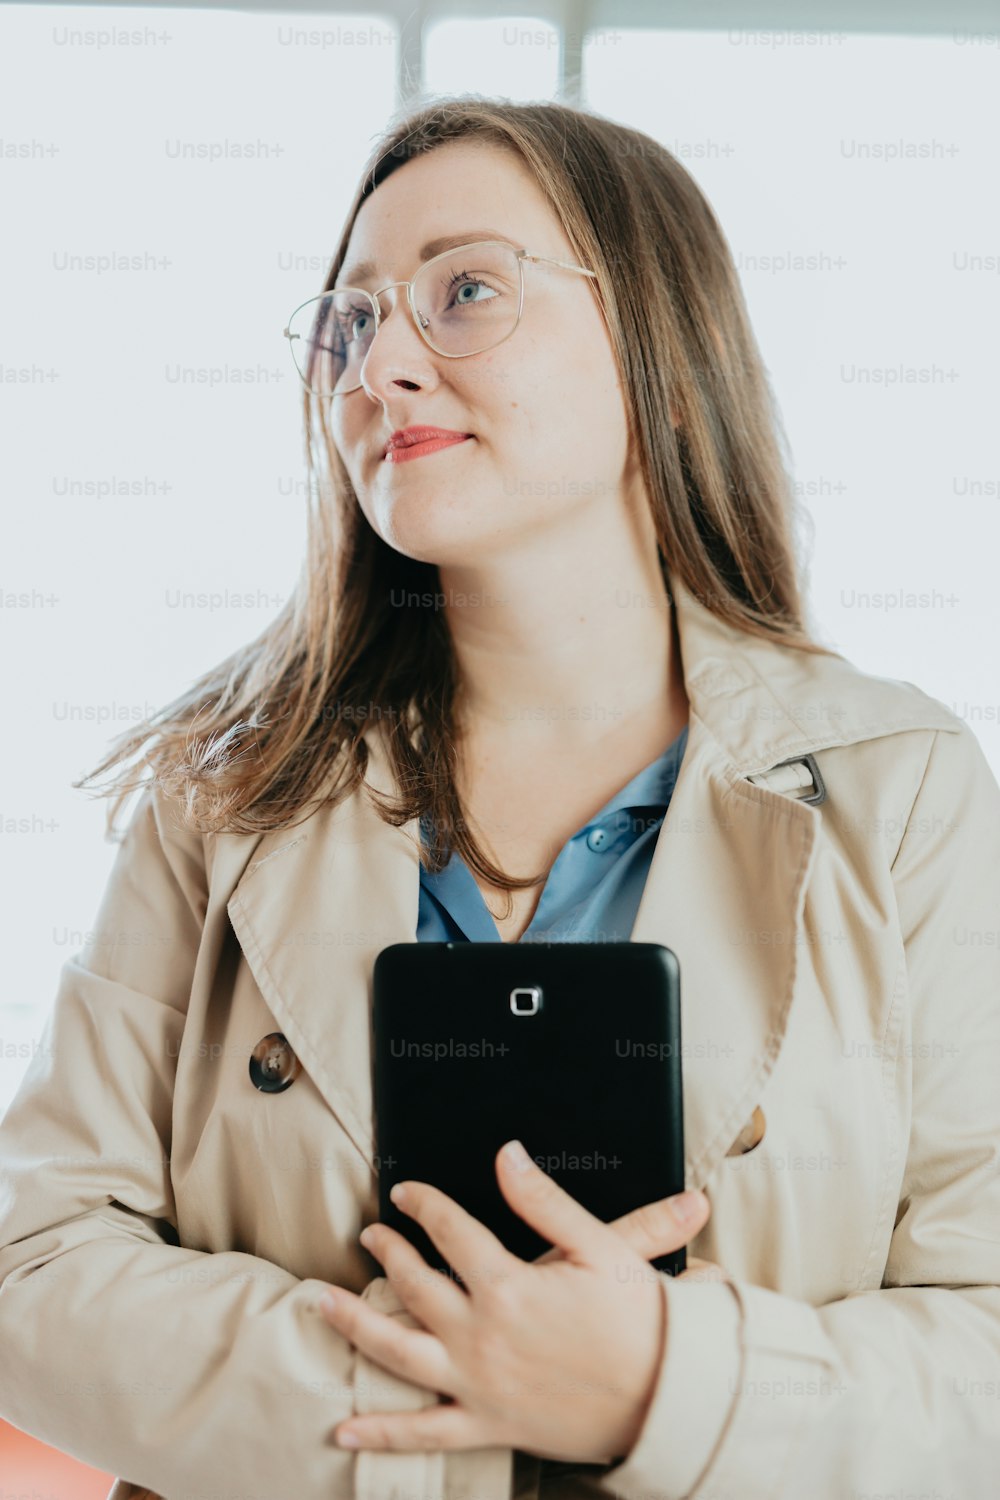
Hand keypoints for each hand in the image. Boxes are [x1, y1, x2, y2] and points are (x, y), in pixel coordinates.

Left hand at [317, 1141, 709, 1461]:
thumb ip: (543, 1199)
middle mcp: (482, 1335)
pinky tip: (345, 1430)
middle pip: (414, 1284)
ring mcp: (479, 1385)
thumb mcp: (599, 1246)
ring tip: (321, 1303)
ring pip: (399, 1352)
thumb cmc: (642, 1320)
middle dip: (387, 1252)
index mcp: (508, 1285)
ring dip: (356, 1324)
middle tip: (370, 1233)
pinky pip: (425, 1433)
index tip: (405, 1192)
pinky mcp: (490, 1425)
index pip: (449, 1230)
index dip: (423, 1205)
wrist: (670, 1399)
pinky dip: (382, 1434)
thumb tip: (508, 1153)